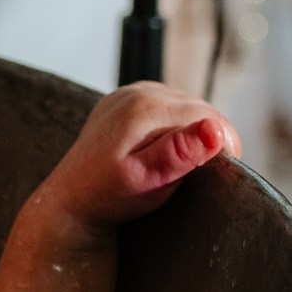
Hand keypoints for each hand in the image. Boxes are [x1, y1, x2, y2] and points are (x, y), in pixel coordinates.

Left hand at [32, 83, 239, 234]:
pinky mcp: (124, 101)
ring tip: (179, 165)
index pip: (210, 117)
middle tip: (196, 175)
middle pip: (200, 109)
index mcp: (145, 106)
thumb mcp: (147, 180)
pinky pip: (167, 107)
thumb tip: (214, 129)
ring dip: (192, 134)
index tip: (216, 175)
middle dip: (207, 140)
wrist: (69, 200)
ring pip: (186, 107)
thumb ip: (180, 153)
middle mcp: (137, 91)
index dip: (222, 146)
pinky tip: (163, 151)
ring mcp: (129, 93)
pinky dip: (174, 127)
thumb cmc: (108, 195)